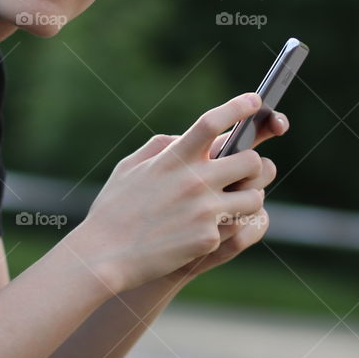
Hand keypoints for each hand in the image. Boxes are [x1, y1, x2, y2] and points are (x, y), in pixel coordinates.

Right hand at [72, 93, 283, 293]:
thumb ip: (161, 148)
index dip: (238, 107)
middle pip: (251, 160)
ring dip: (250, 198)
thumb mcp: (129, 168)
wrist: (103, 256)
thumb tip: (185, 137)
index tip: (255, 101)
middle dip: (255, 165)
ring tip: (237, 202)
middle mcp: (193, 181)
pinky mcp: (208, 238)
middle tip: (247, 171)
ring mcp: (203, 211)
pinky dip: (231, 227)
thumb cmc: (113, 210)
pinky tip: (214, 229)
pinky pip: (238, 227)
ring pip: (255, 197)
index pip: (213, 122)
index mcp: (173, 159)